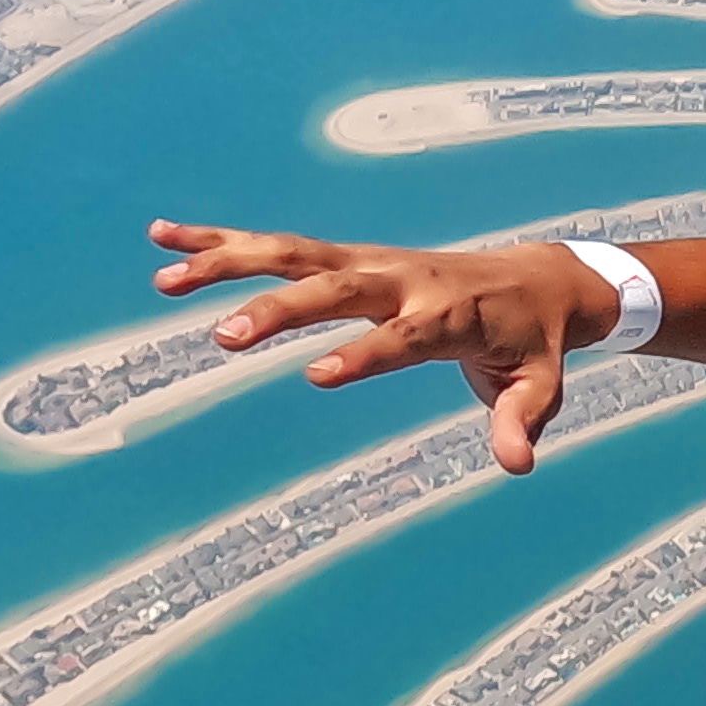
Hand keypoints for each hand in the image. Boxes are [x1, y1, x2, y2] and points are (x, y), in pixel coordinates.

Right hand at [147, 220, 607, 472]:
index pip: (402, 337)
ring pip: (293, 255)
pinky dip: (223, 240)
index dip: (363, 354)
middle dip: (280, 310)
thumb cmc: (531, 341)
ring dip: (228, 262)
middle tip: (223, 337)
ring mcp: (370, 261)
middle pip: (335, 288)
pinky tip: (167, 240)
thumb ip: (522, 420)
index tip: (314, 376)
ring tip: (165, 278)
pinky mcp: (348, 255)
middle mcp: (402, 278)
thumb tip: (516, 465)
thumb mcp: (540, 384)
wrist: (538, 277)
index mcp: (448, 313)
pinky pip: (280, 246)